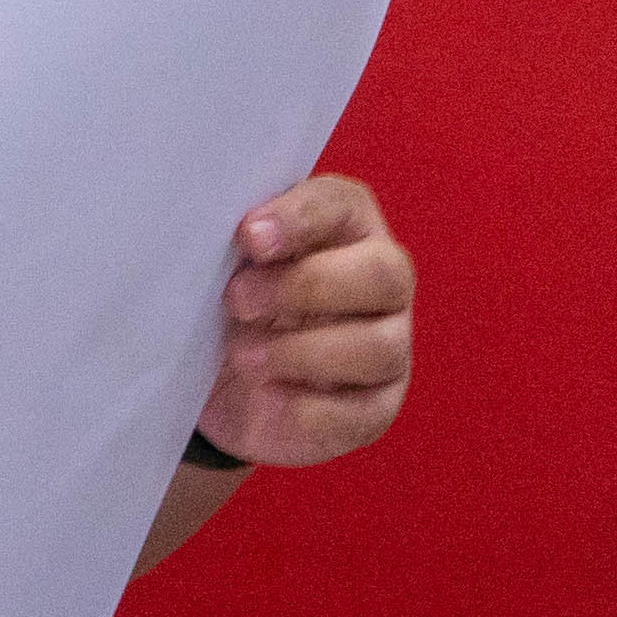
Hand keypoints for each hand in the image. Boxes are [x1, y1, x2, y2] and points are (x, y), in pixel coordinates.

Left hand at [199, 177, 413, 466]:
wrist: (228, 385)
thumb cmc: (237, 305)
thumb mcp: (227, 268)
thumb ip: (237, 246)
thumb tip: (227, 238)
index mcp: (346, 227)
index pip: (342, 206)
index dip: (299, 218)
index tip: (249, 236)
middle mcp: (383, 282)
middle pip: (382, 273)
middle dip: (305, 286)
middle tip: (238, 300)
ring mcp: (389, 345)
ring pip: (377, 347)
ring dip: (300, 352)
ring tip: (242, 355)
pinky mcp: (377, 406)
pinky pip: (360, 411)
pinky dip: (306, 408)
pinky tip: (266, 398)